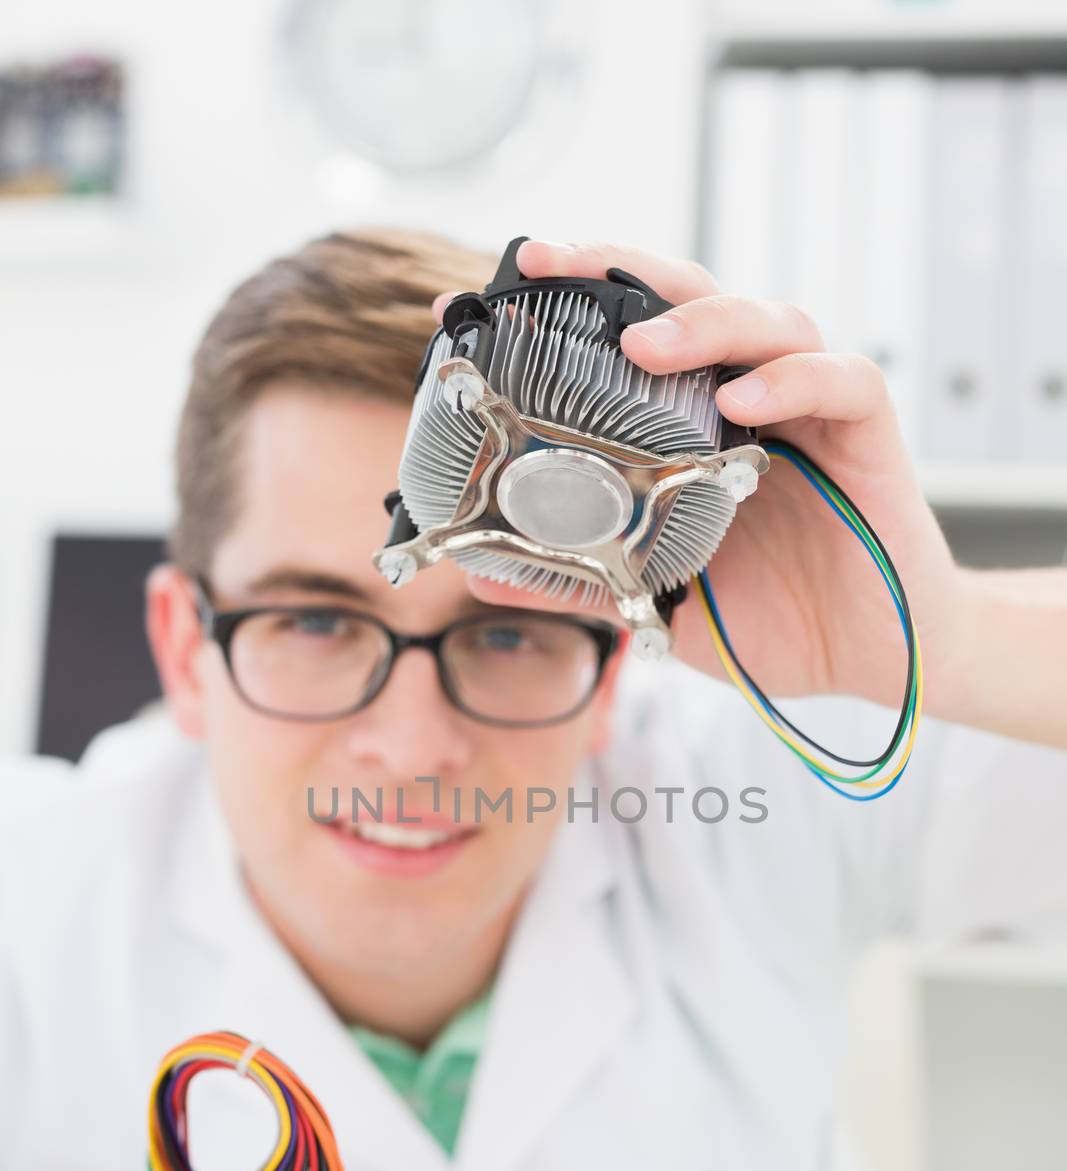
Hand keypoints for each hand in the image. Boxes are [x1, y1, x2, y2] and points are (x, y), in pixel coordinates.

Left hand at [437, 239, 967, 716]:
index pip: (628, 338)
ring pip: (769, 320)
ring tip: (643, 343)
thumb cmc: (769, 619)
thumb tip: (482, 571)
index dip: (563, 309)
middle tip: (550, 265)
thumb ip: (582, 579)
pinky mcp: (868, 436)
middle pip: (691, 296)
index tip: (476, 303)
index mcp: (694, 425)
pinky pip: (842, 382)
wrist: (867, 662)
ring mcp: (811, 410)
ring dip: (704, 321)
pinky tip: (742, 400)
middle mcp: (751, 398)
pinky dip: (792, 379)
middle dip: (619, 269)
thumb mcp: (656, 601)